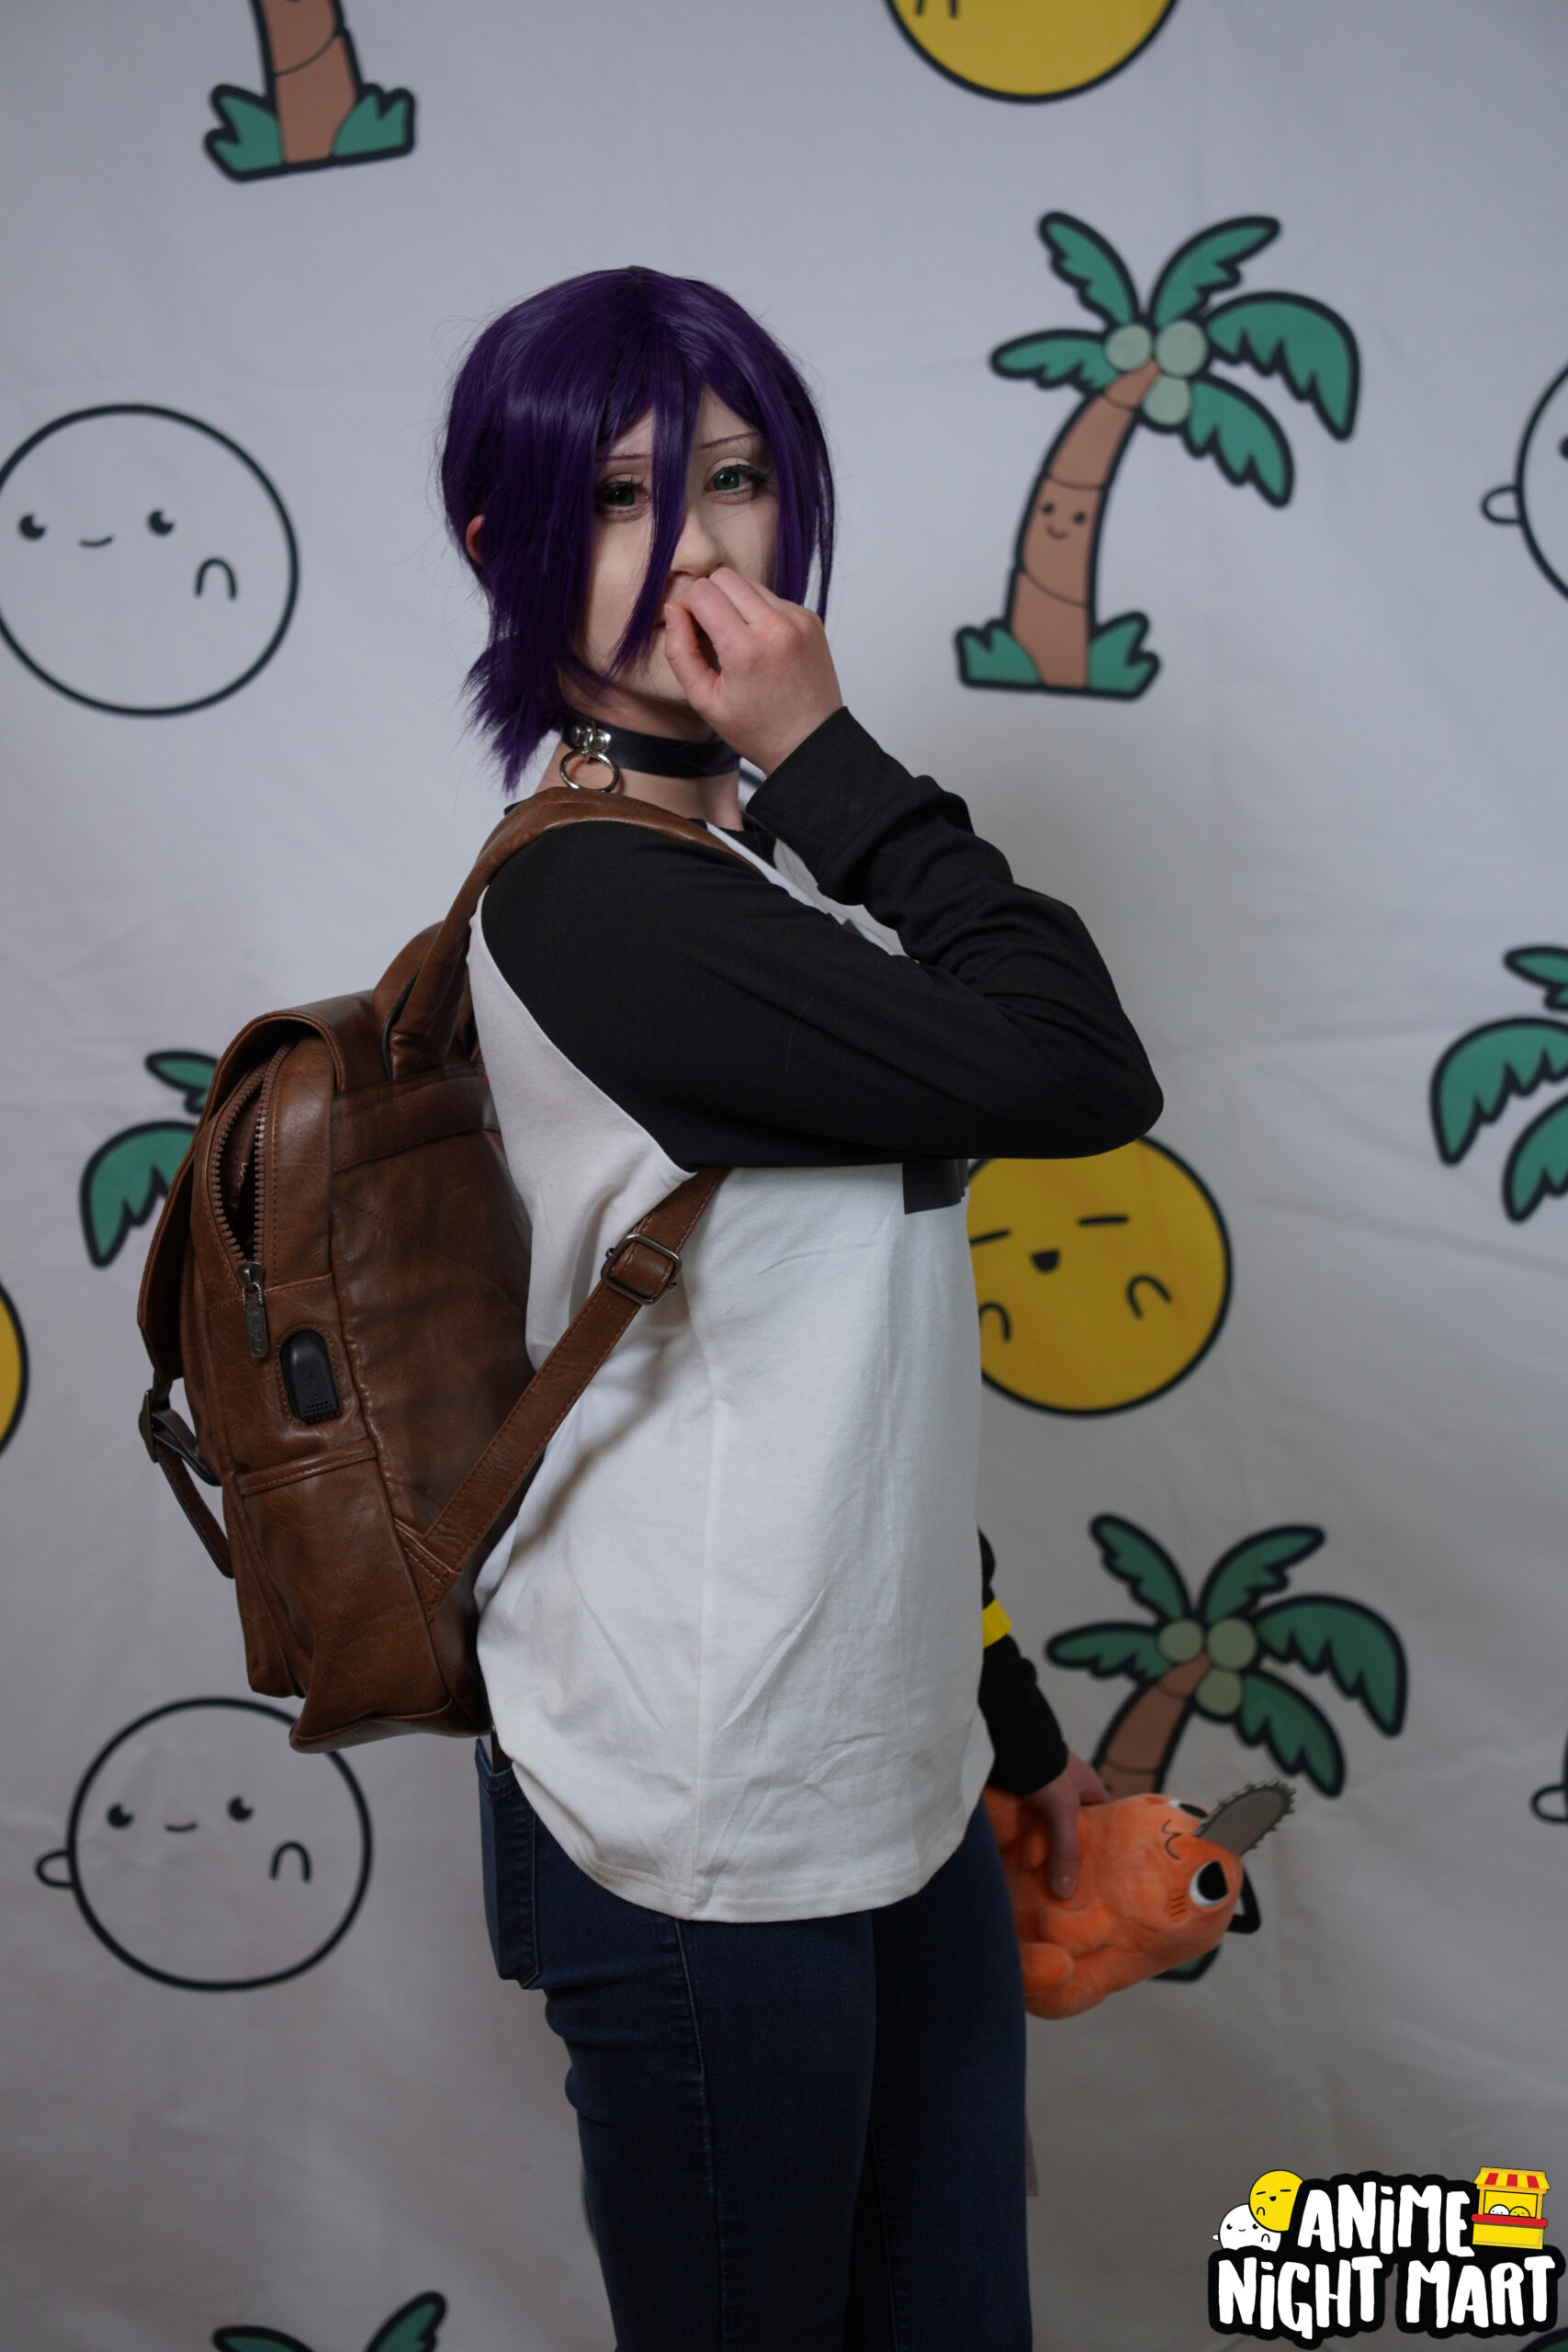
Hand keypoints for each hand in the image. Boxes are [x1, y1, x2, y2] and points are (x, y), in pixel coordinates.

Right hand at [661, 567, 842, 773]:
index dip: (685, 605)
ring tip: (734, 640)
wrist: (812, 743)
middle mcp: (777, 627)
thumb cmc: (758, 730)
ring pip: (749, 583)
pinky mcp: (810, 618)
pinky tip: (759, 644)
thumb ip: (680, 652)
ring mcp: (798, 619)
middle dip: (708, 598)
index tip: (687, 627)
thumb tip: (673, 610)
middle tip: (707, 632)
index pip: (702, 592)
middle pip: (724, 577)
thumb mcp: (705, 701)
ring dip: (733, 603)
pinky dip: (758, 612)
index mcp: (746, 650)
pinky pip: (772, 598)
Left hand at [1022, 1752, 1109, 1898]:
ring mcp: (1042, 1802)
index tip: (1108, 1877)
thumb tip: (1065, 1892)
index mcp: (1089, 1791)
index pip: (1107, 1823)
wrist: (1004, 1740)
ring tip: (1048, 1891)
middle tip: (1074, 1892)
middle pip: (1075, 1835)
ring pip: (1048, 1837)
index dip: (1109, 1847)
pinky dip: (1024, 1850)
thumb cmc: (1044, 1766)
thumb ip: (1066, 1848)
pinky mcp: (1019, 1806)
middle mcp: (1067, 1797)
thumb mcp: (1063, 1807)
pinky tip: (1023, 1874)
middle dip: (1072, 1860)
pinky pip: (1026, 1834)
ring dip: (1045, 1858)